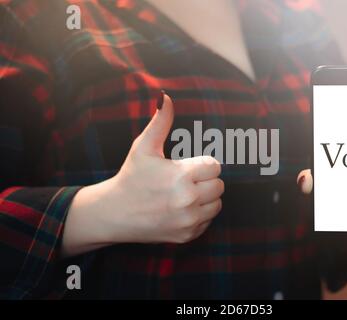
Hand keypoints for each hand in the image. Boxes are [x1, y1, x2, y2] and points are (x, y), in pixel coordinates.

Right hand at [62, 92, 223, 256]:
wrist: (115, 213)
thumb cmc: (131, 177)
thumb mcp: (143, 147)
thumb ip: (160, 122)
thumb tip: (166, 97)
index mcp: (181, 176)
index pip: (214, 166)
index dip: (201, 164)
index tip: (186, 167)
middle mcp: (188, 200)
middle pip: (219, 185)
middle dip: (205, 180)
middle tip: (185, 181)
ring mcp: (188, 221)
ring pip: (217, 204)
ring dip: (206, 198)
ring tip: (184, 194)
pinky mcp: (187, 235)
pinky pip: (208, 221)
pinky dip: (199, 215)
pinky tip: (181, 209)